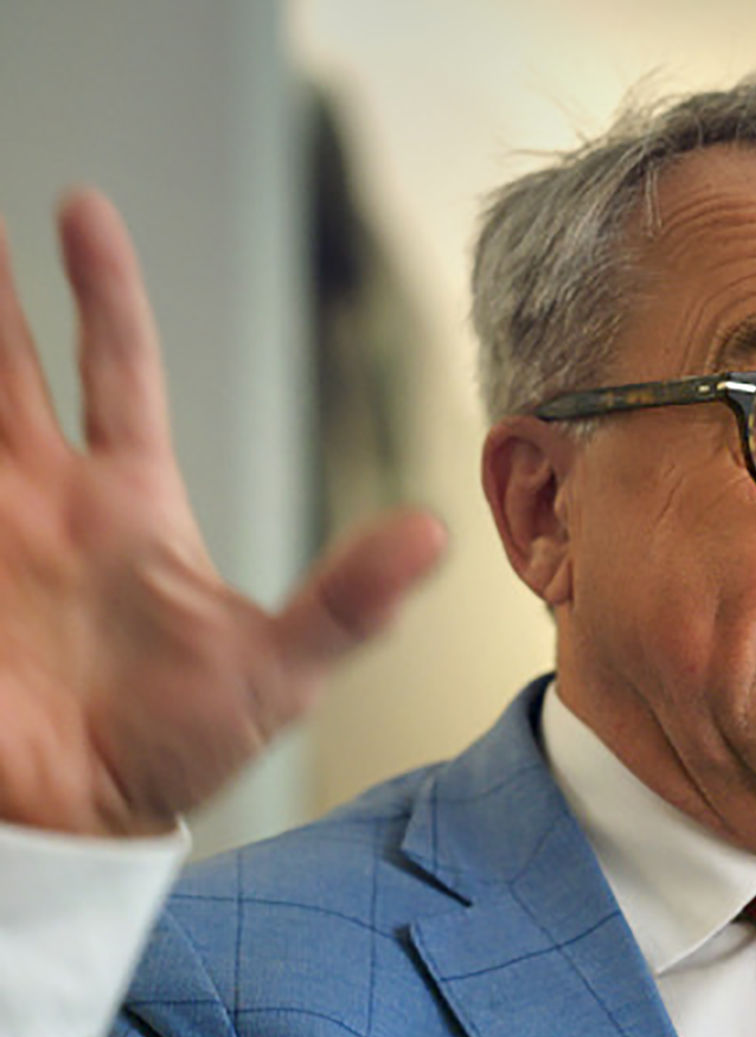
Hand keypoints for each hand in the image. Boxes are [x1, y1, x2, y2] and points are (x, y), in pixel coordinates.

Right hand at [0, 190, 444, 836]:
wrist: (83, 828)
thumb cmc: (174, 750)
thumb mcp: (275, 669)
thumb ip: (347, 600)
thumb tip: (431, 533)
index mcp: (126, 504)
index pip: (114, 369)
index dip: (100, 290)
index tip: (81, 208)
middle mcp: (43, 501)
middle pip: (3, 366)